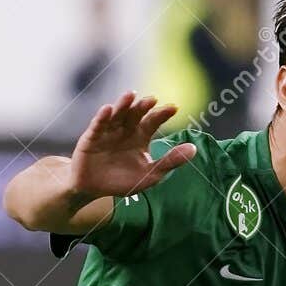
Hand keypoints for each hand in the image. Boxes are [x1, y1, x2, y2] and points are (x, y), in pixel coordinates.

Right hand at [65, 93, 196, 201]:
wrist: (92, 190)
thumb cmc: (121, 181)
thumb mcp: (150, 174)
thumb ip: (170, 161)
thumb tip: (194, 149)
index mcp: (140, 136)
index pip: (153, 121)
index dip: (162, 114)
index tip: (174, 108)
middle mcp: (124, 130)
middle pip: (135, 114)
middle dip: (143, 106)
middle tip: (153, 100)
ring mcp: (107, 132)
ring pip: (116, 114)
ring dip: (123, 104)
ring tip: (130, 95)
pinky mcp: (91, 138)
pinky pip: (97, 125)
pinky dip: (102, 117)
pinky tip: (107, 109)